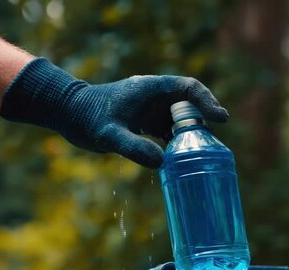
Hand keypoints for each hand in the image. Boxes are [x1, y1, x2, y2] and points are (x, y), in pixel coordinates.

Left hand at [0, 58, 227, 167]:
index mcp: (151, 88)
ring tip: (201, 154)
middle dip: (202, 122)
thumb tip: (161, 163)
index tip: (221, 119)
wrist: (67, 114)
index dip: (207, 102)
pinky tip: (180, 159)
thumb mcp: (108, 134)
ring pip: (180, 119)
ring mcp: (150, 109)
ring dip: (190, 134)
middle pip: (189, 104)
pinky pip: (168, 130)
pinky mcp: (144, 121)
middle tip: (210, 144)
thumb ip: (133, 147)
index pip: (189, 88)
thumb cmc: (86, 117)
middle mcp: (155, 96)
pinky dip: (177, 142)